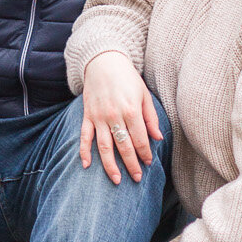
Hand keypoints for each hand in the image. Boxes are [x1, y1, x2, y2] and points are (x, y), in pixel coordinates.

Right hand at [80, 51, 160, 184]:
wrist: (104, 62)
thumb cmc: (127, 78)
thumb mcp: (144, 94)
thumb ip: (151, 117)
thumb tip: (158, 138)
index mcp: (131, 110)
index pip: (140, 139)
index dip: (145, 153)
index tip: (149, 163)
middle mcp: (114, 115)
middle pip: (123, 146)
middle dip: (131, 165)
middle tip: (137, 178)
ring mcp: (99, 117)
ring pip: (104, 146)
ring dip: (110, 165)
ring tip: (116, 180)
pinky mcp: (87, 116)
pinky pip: (84, 137)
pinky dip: (84, 152)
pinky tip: (86, 166)